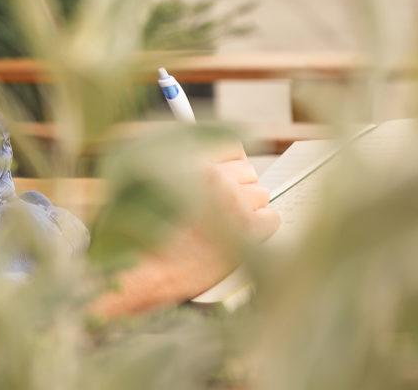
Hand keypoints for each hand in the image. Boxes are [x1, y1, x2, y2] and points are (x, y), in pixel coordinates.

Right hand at [90, 141, 278, 318]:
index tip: (227, 177)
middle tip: (222, 207)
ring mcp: (232, 200)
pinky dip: (261, 227)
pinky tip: (241, 236)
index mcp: (191, 160)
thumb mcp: (158, 183)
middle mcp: (214, 176)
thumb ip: (187, 168)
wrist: (147, 268)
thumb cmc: (148, 232)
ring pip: (261, 193)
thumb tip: (216, 166)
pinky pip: (271, 218)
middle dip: (238, 188)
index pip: (232, 149)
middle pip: (248, 171)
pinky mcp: (246, 228)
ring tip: (227, 224)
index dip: (230, 166)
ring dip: (249, 208)